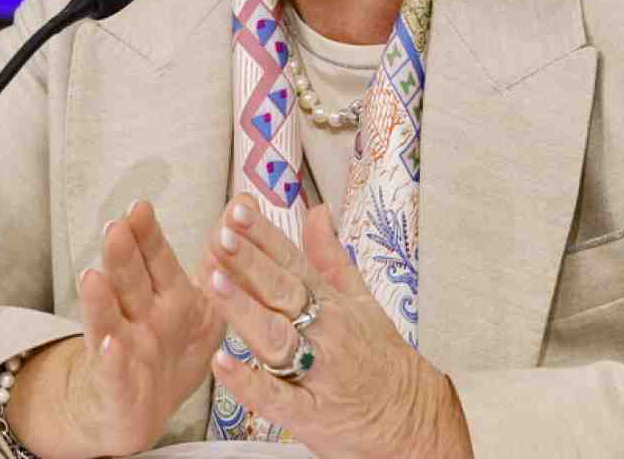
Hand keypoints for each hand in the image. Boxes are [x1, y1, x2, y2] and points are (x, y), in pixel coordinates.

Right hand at [10, 199, 224, 458]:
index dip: (148, 235)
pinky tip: (108, 345)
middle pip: (129, 282)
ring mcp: (124, 353)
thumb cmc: (170, 351)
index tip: (140, 207)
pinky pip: (114, 374)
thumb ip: (219, 260)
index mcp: (167, 297)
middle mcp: (140, 318)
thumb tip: (246, 201)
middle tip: (116, 228)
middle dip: (123, 256)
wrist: (137, 412)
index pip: (155, 260)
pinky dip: (111, 361)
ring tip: (91, 275)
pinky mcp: (117, 390)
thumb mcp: (204, 308)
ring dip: (100, 301)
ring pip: (109, 321)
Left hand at [202, 195, 473, 458]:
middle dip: (251, 262)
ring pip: (275, 336)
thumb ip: (331, 256)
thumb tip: (317, 211)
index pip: (294, 262)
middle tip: (222, 235)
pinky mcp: (308, 413)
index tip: (238, 208)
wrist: (410, 416)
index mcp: (331, 302)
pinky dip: (248, 382)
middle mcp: (324, 331)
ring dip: (244, 309)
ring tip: (213, 281)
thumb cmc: (379, 355)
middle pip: (283, 292)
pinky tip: (221, 362)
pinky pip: (275, 397)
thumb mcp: (361, 299)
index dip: (265, 236)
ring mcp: (316, 372)